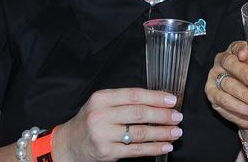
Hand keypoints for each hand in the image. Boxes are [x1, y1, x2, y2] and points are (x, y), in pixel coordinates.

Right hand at [52, 88, 182, 161]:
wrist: (69, 144)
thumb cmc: (91, 120)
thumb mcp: (103, 103)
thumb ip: (126, 100)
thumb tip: (159, 99)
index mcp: (102, 98)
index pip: (134, 95)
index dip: (156, 97)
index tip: (172, 100)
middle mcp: (101, 115)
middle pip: (139, 113)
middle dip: (162, 115)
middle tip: (178, 116)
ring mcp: (103, 135)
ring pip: (140, 133)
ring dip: (162, 133)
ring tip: (176, 131)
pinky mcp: (106, 152)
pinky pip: (135, 150)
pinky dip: (153, 148)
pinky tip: (165, 146)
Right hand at [205, 41, 247, 129]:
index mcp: (237, 51)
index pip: (237, 46)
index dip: (241, 49)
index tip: (247, 54)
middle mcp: (223, 61)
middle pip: (229, 62)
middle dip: (242, 72)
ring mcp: (215, 77)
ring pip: (227, 84)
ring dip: (242, 95)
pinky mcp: (211, 93)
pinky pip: (223, 101)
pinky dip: (237, 108)